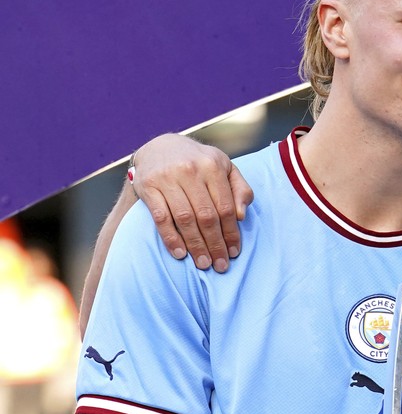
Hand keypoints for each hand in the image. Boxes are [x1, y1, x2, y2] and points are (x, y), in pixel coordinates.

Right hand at [132, 134, 253, 271]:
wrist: (161, 147)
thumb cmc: (200, 162)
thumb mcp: (225, 167)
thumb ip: (239, 189)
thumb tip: (241, 216)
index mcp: (212, 166)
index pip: (225, 207)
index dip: (231, 233)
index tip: (235, 252)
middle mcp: (190, 170)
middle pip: (206, 216)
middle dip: (215, 244)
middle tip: (220, 265)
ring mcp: (167, 178)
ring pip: (185, 219)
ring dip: (195, 245)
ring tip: (203, 264)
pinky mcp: (148, 187)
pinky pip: (161, 218)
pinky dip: (171, 238)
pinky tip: (180, 253)